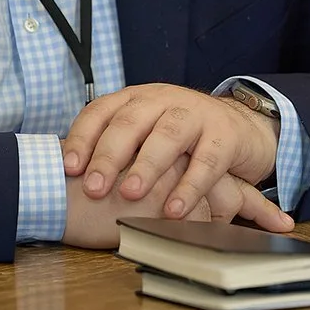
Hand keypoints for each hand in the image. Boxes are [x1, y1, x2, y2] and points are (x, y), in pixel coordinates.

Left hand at [61, 83, 293, 232]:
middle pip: (129, 123)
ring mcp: (195, 114)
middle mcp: (162, 100)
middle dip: (108, 156)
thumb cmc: (179, 136)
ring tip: (130, 194)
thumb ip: (115, 146)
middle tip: (94, 189)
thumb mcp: (145, 132)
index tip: (68, 168)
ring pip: (167, 136)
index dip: (82, 138)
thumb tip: (68, 177)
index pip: (100, 112)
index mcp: (135, 98)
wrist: (241, 125)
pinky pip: (207, 161)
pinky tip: (174, 211)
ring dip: (146, 166)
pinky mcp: (225, 135)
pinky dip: (189, 187)